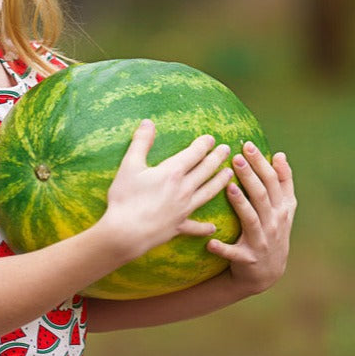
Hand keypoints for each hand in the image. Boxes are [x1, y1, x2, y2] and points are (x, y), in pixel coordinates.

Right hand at [101, 120, 233, 259]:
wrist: (125, 233)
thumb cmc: (125, 199)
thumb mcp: (129, 166)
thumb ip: (141, 143)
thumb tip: (148, 122)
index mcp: (173, 172)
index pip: (194, 153)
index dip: (204, 144)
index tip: (211, 139)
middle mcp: (184, 189)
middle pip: (206, 170)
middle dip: (217, 158)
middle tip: (227, 150)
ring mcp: (183, 209)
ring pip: (207, 193)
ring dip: (220, 183)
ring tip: (229, 175)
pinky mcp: (178, 226)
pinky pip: (195, 227)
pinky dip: (204, 228)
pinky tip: (212, 228)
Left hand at [208, 143, 295, 294]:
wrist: (266, 274)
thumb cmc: (271, 233)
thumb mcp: (283, 210)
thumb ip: (283, 183)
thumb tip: (280, 155)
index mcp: (282, 208)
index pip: (274, 181)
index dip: (262, 163)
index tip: (247, 145)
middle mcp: (275, 223)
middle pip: (263, 195)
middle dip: (251, 176)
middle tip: (236, 157)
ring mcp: (262, 241)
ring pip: (251, 219)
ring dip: (241, 204)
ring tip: (228, 188)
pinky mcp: (248, 259)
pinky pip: (234, 253)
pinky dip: (223, 249)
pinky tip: (210, 242)